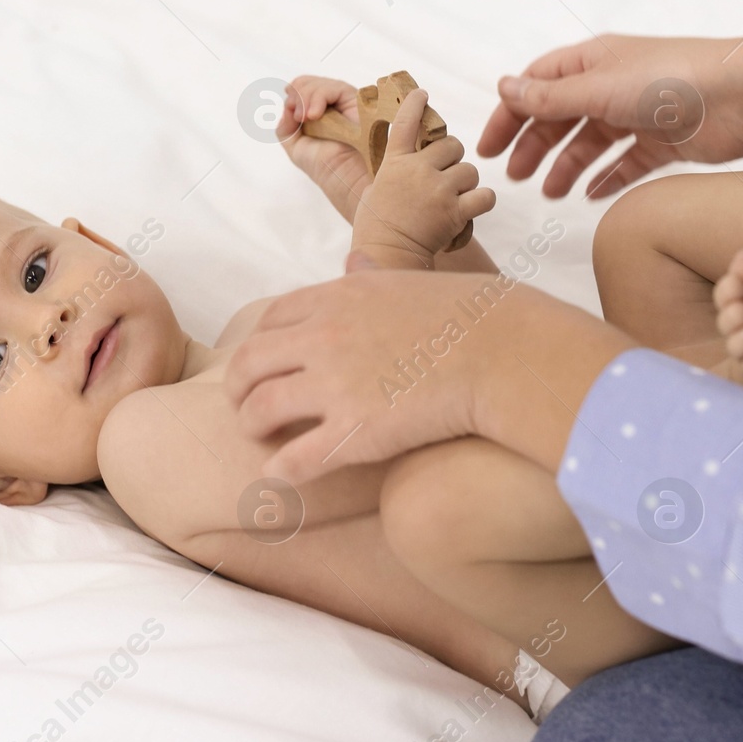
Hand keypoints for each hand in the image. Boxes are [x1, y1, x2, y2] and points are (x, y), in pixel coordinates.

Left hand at [225, 269, 635, 483]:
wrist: (503, 352)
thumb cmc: (471, 316)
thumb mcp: (410, 280)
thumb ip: (372, 276)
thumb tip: (353, 264)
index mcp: (336, 298)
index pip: (269, 320)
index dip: (257, 346)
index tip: (262, 365)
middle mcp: (323, 338)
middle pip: (248, 364)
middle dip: (239, 388)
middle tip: (246, 407)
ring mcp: (334, 386)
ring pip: (258, 411)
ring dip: (251, 427)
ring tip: (262, 440)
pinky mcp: (353, 433)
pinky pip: (293, 460)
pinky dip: (279, 471)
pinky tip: (279, 477)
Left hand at [276, 75, 370, 222]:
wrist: (344, 176)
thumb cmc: (324, 166)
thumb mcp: (294, 146)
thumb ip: (284, 127)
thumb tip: (287, 106)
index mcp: (316, 113)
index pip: (300, 88)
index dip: (292, 96)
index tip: (293, 117)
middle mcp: (331, 105)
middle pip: (306, 82)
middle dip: (297, 96)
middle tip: (300, 118)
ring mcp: (344, 102)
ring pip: (318, 84)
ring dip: (306, 98)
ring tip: (308, 119)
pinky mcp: (356, 101)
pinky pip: (334, 87)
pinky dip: (319, 97)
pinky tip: (315, 115)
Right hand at [351, 88, 494, 268]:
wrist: (386, 255)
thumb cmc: (376, 227)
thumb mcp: (376, 189)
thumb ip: (394, 172)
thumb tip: (405, 164)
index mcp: (395, 162)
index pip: (405, 122)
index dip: (415, 104)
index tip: (422, 94)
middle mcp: (418, 170)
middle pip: (451, 145)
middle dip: (453, 159)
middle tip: (446, 176)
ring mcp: (438, 189)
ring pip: (469, 170)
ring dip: (466, 182)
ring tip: (453, 200)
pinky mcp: (455, 211)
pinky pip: (485, 196)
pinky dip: (482, 201)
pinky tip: (472, 207)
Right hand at [479, 26, 742, 198]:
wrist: (739, 99)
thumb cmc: (668, 81)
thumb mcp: (598, 89)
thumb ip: (550, 96)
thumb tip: (504, 86)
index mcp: (593, 62)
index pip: (539, 85)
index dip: (511, 114)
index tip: (489, 148)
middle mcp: (614, 84)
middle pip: (562, 116)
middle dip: (535, 145)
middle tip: (515, 178)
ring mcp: (639, 114)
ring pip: (592, 143)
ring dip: (567, 166)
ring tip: (551, 193)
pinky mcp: (665, 141)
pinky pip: (627, 163)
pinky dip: (608, 178)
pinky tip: (590, 196)